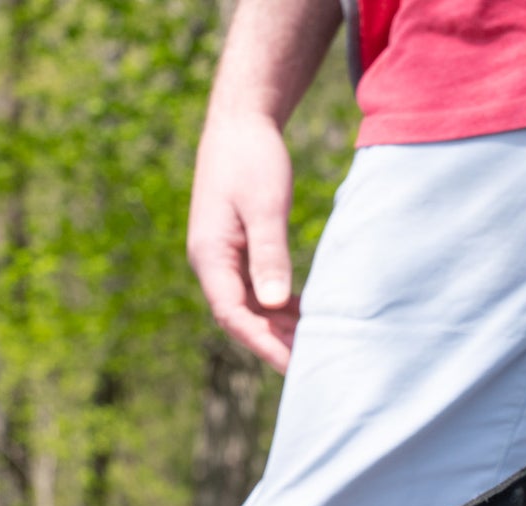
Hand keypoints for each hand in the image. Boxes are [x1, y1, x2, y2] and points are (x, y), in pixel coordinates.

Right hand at [188, 110, 299, 372]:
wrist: (240, 120)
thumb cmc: (252, 156)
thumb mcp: (265, 205)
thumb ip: (270, 254)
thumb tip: (275, 305)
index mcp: (210, 256)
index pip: (234, 316)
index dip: (263, 344)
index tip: (292, 365)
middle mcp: (213, 265)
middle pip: (243, 319)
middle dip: (275, 344)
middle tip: (313, 366)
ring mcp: (225, 260)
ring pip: (253, 308)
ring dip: (281, 329)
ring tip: (315, 348)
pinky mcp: (240, 252)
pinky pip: (260, 292)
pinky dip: (283, 308)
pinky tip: (309, 318)